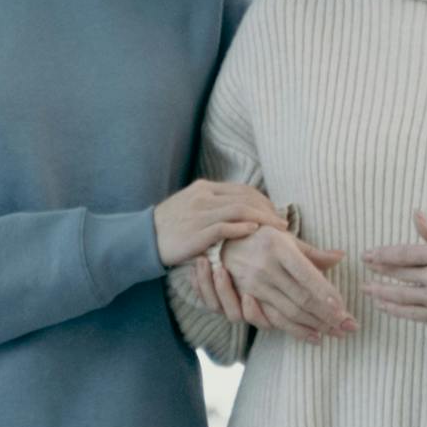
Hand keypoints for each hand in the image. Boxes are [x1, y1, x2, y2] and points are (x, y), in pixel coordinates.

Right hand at [151, 178, 291, 268]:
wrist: (142, 239)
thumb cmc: (169, 227)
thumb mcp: (190, 207)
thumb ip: (213, 206)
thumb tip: (241, 213)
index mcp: (204, 188)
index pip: (243, 189)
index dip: (264, 201)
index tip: (276, 214)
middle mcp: (204, 197)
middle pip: (246, 198)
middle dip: (269, 210)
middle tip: (283, 224)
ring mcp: (200, 213)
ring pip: (240, 210)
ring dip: (264, 220)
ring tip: (278, 231)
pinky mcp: (196, 232)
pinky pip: (225, 227)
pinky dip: (243, 228)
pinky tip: (256, 232)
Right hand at [216, 225, 358, 339]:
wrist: (221, 243)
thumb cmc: (261, 238)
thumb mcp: (286, 238)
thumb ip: (314, 252)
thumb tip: (341, 257)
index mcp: (279, 248)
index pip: (307, 276)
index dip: (326, 296)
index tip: (344, 310)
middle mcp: (266, 268)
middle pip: (301, 299)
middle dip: (328, 316)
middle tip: (350, 327)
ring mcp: (254, 286)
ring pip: (290, 313)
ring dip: (316, 326)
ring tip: (338, 333)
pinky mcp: (247, 298)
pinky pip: (274, 320)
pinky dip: (296, 331)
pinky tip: (313, 337)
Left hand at [356, 214, 426, 339]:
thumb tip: (415, 213)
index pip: (404, 253)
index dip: (382, 253)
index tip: (367, 254)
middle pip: (400, 273)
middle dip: (379, 269)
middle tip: (365, 265)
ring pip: (400, 296)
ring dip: (380, 292)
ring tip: (366, 288)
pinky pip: (410, 314)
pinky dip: (392, 309)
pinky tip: (380, 304)